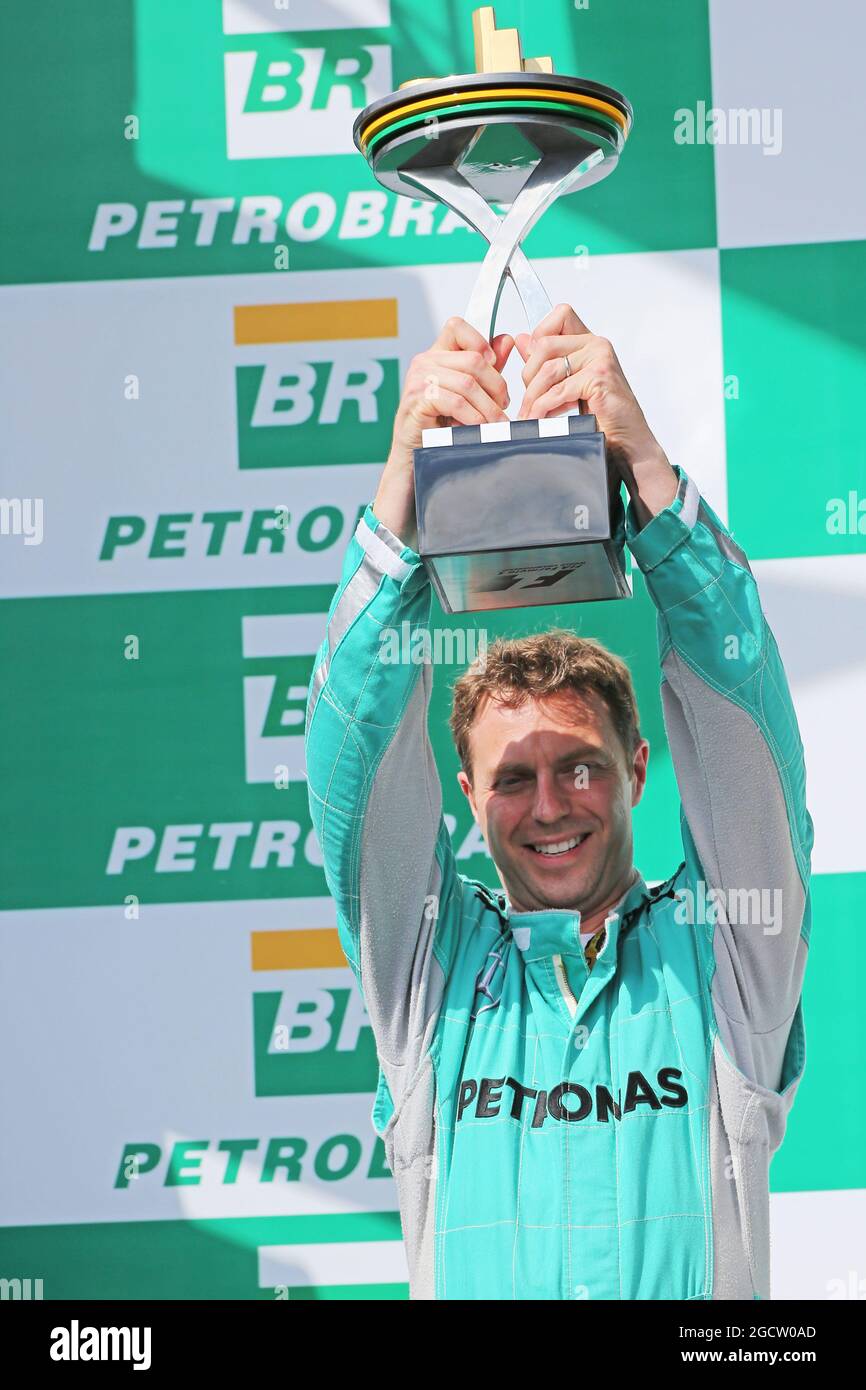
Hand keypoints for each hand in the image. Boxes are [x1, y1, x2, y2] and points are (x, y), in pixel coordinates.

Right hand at [392, 317, 512, 463]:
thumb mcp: (469, 393)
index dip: (480, 341)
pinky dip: (473, 417)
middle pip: (473, 360)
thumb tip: (506, 340)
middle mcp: (424, 362)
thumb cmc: (439, 425)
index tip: (494, 363)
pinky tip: (479, 428)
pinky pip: (455, 402)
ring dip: (488, 407)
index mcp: (436, 355)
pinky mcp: (417, 399)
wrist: (415, 454)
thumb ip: (487, 368)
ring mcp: (418, 379)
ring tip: (496, 423)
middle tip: (503, 405)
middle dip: (496, 385)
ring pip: (467, 383)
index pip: (457, 327)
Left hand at [514, 304, 676, 524]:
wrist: (626, 442)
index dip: (540, 335)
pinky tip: (541, 420)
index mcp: (589, 342)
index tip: (531, 364)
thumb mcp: (567, 384)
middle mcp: (597, 345)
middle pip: (545, 345)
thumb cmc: (602, 416)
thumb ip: (546, 362)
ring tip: (529, 416)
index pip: (560, 315)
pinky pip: (559, 390)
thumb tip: (522, 339)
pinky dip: (544, 408)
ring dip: (533, 397)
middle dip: (528, 375)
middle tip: (527, 401)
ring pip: (549, 370)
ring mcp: (600, 359)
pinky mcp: (599, 378)